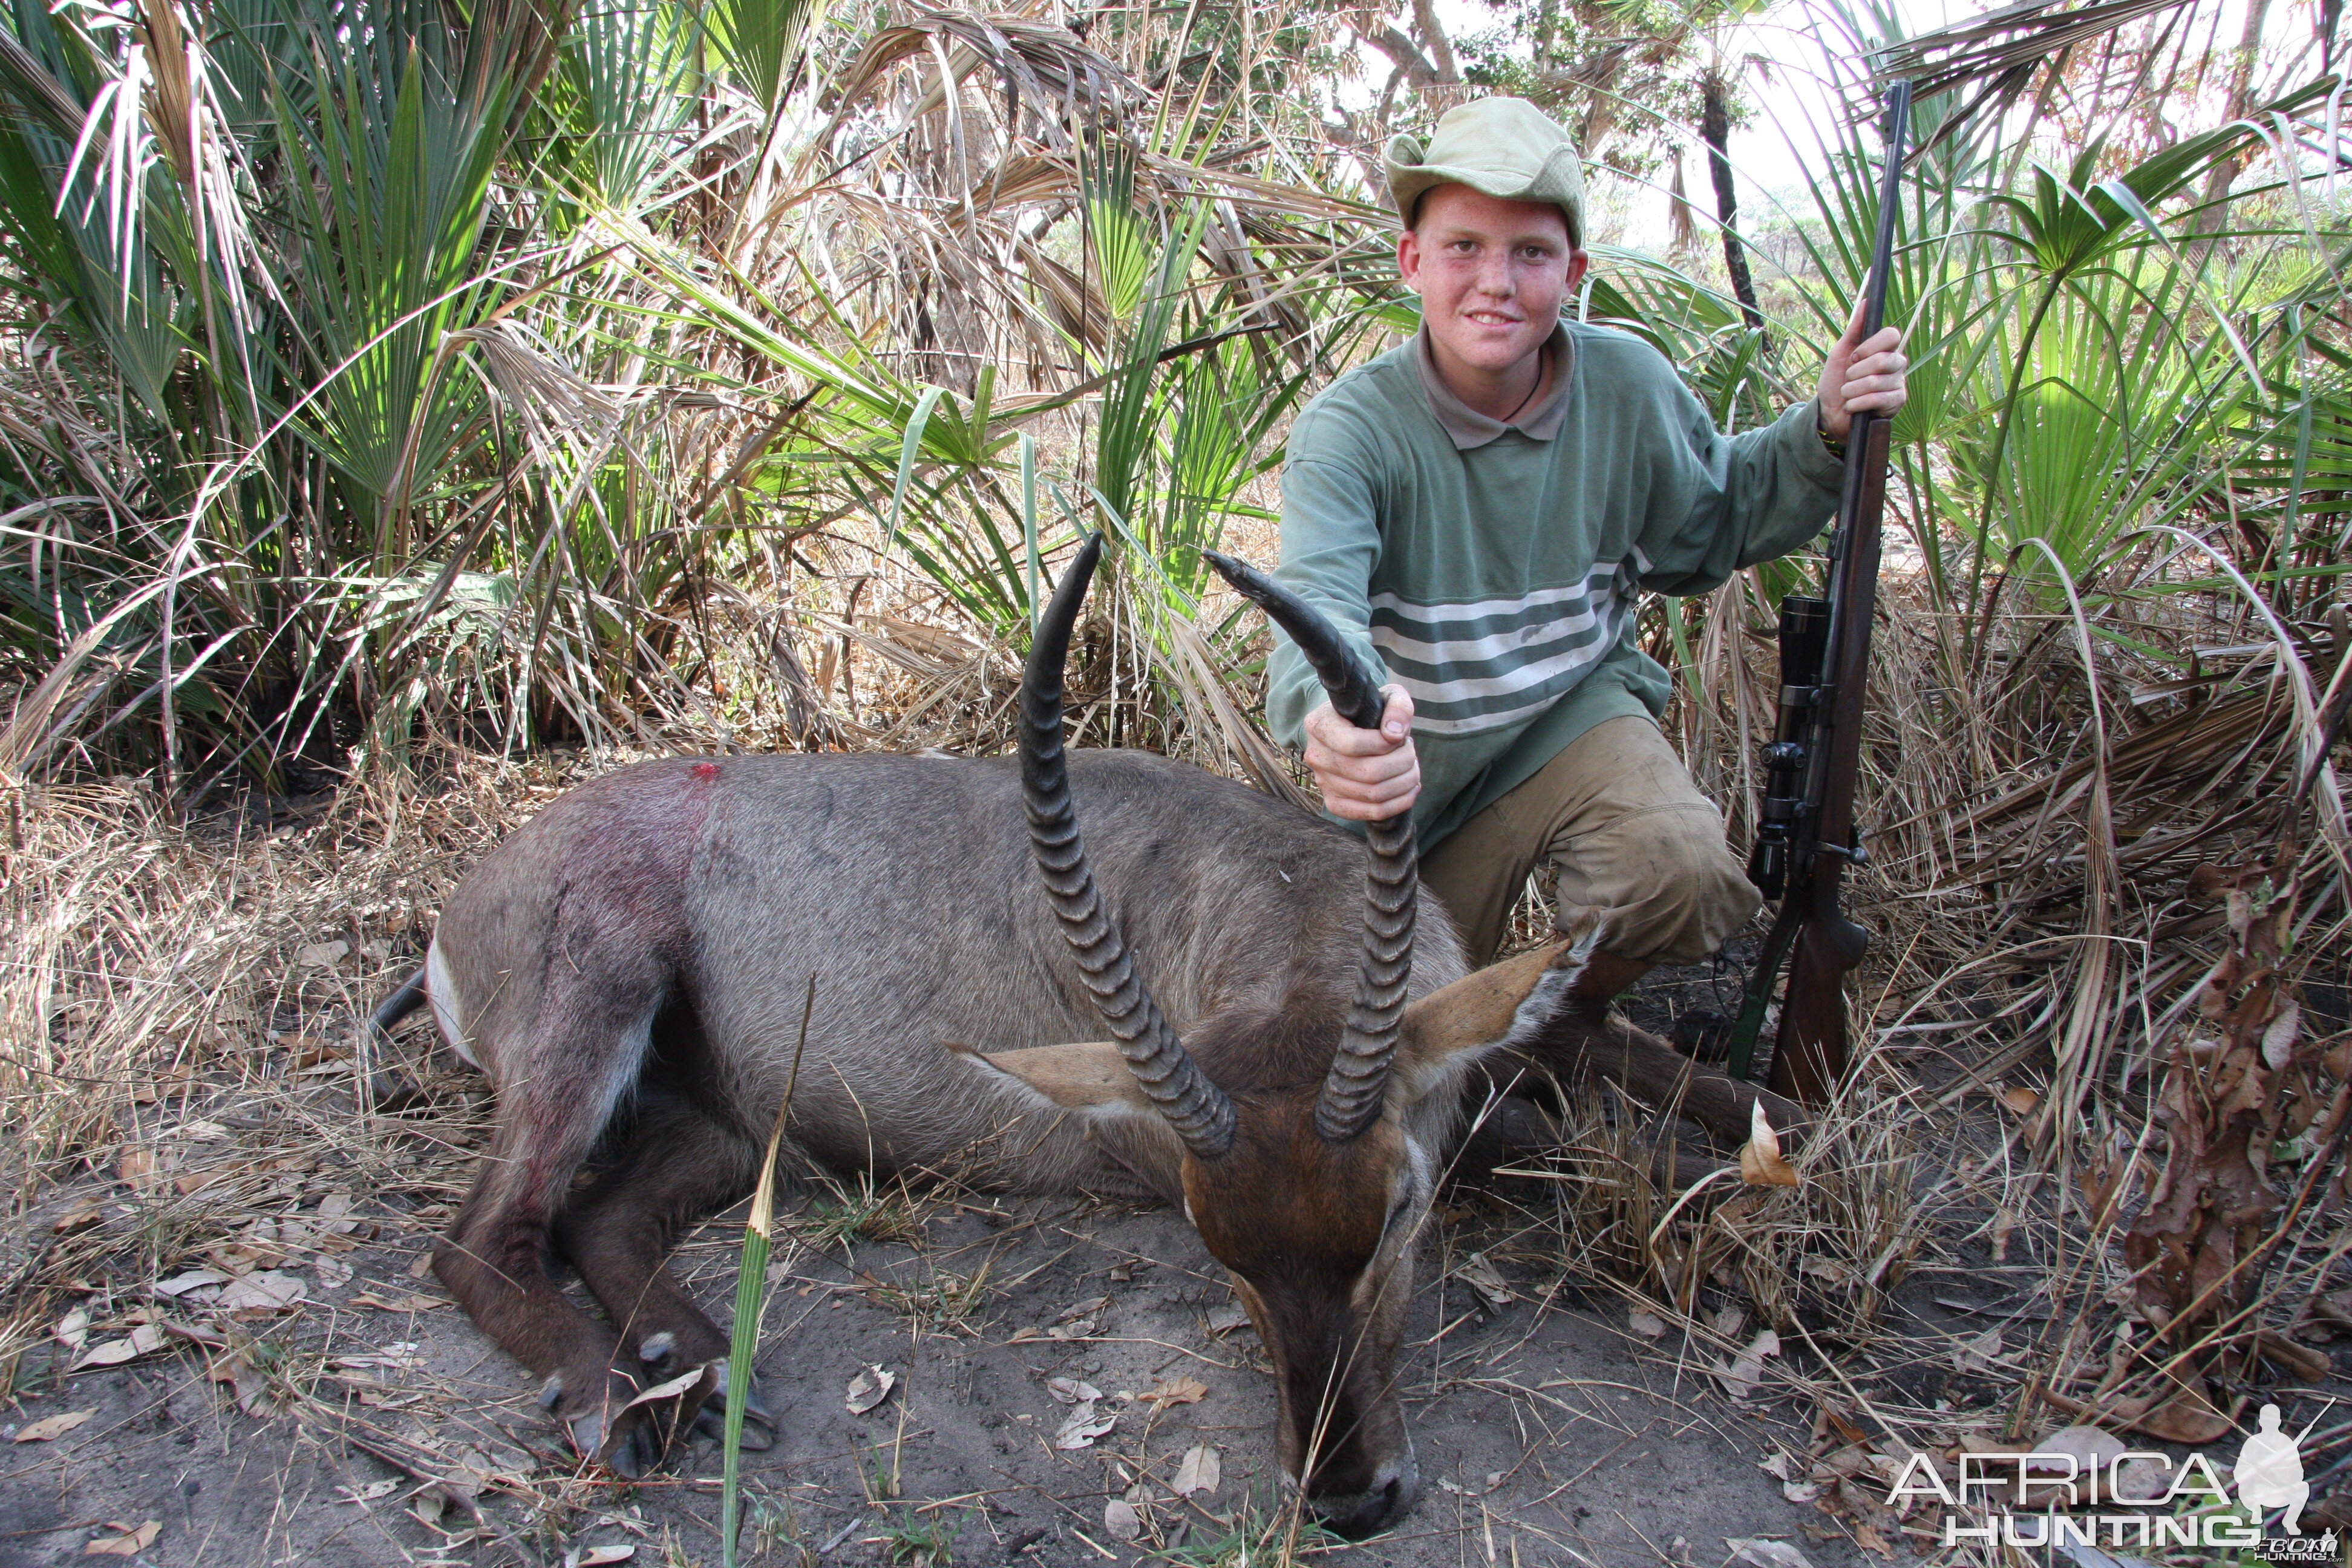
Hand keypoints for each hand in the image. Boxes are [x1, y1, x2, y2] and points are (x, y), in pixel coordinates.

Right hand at [1303, 687, 1418, 822]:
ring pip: (1373, 794)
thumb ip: (1397, 706)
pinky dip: (1398, 804)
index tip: (1399, 736)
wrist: (1350, 731)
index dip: (1384, 744)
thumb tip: (1395, 734)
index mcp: (1319, 725)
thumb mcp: (1386, 696)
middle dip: (1402, 763)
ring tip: (1412, 768)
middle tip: (1410, 752)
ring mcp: (1323, 782)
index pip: (1352, 744)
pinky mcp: (1335, 803)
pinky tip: (1409, 789)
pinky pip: (1371, 813)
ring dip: (1404, 782)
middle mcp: (1316, 756)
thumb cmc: (1369, 712)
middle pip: (1368, 773)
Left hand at [1816, 290, 1907, 439]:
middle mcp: (1896, 364)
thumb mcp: (1840, 353)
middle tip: (1848, 379)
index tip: (1854, 357)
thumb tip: (1867, 302)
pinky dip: (1856, 403)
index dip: (1869, 346)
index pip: (1891, 335)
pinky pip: (1876, 399)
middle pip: (1883, 359)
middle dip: (1856, 372)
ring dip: (1852, 390)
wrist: (1830, 414)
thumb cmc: (1836, 382)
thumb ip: (1855, 330)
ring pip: (1876, 381)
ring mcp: (1898, 384)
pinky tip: (1852, 406)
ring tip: (1848, 394)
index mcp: (1885, 349)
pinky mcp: (1896, 404)